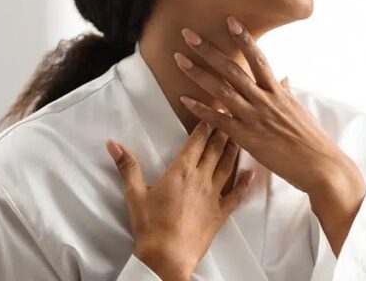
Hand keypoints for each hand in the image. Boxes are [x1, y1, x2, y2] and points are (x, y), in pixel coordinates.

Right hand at [105, 122, 253, 279]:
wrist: (167, 257)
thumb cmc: (150, 226)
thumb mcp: (134, 194)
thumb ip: (127, 166)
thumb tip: (113, 144)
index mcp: (181, 171)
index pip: (197, 140)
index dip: (206, 122)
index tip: (214, 108)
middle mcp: (201, 178)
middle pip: (216, 148)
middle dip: (223, 128)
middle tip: (232, 113)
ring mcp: (213, 195)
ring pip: (228, 165)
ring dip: (234, 148)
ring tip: (240, 134)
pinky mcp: (220, 212)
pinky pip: (237, 194)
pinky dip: (246, 182)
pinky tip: (253, 173)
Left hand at [172, 16, 362, 199]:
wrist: (318, 164)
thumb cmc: (311, 139)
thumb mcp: (298, 110)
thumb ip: (285, 94)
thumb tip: (284, 79)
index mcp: (277, 92)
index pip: (258, 58)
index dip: (244, 38)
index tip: (230, 21)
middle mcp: (264, 100)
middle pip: (232, 69)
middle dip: (209, 50)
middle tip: (188, 35)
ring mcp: (254, 117)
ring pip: (222, 89)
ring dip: (198, 73)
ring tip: (179, 59)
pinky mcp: (247, 137)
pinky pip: (219, 120)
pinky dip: (202, 109)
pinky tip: (185, 99)